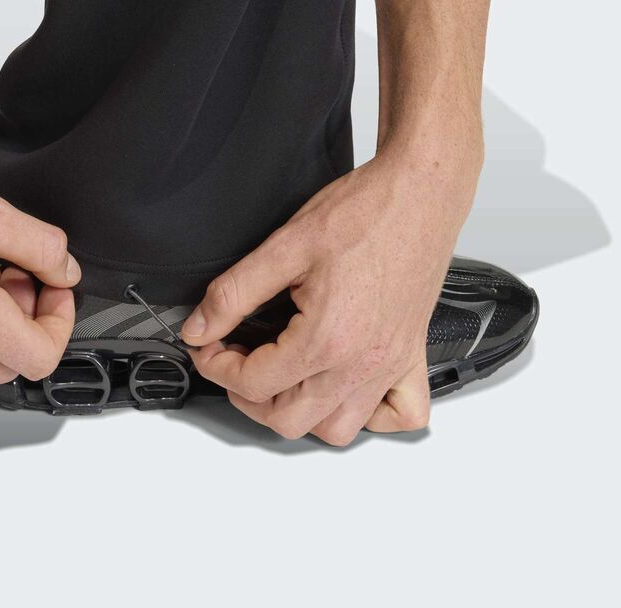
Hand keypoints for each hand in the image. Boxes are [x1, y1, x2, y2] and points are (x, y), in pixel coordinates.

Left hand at [182, 138, 481, 445]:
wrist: (420, 193)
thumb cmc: (366, 212)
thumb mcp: (285, 246)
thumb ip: (234, 293)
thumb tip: (200, 327)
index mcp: (327, 337)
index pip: (254, 383)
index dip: (216, 366)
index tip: (207, 344)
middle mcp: (362, 362)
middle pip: (289, 419)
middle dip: (247, 395)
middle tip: (234, 360)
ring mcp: (391, 364)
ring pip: (338, 429)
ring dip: (301, 412)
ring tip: (282, 377)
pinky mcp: (413, 355)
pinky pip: (400, 415)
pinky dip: (371, 415)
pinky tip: (347, 385)